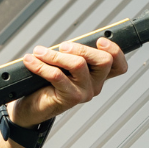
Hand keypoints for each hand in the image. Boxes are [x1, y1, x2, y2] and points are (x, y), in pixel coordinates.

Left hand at [8, 38, 126, 126]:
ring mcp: (85, 93)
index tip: (100, 41)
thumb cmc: (47, 83)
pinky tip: (30, 61)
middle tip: (62, 47)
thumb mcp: (63, 65)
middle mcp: (95, 85)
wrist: (32, 106)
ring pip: (78, 64)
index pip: (118, 65)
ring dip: (55, 55)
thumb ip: (72, 54)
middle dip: (81, 48)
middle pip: (104, 60)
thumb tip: (68, 43)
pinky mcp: (70, 98)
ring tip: (39, 52)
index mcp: (98, 75)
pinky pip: (57, 75)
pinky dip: (40, 65)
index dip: (115, 51)